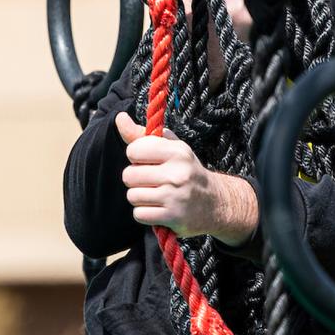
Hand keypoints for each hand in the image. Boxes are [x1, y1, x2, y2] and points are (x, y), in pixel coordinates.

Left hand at [114, 112, 257, 244]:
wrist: (215, 203)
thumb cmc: (186, 171)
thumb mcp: (171, 148)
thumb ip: (143, 135)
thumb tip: (119, 118)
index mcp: (177, 152)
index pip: (134, 150)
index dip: (136, 157)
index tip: (148, 161)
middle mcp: (177, 173)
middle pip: (129, 175)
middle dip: (136, 180)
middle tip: (152, 181)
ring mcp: (175, 196)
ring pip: (132, 196)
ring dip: (140, 198)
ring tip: (156, 195)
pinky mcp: (173, 217)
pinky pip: (139, 214)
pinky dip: (145, 214)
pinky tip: (158, 209)